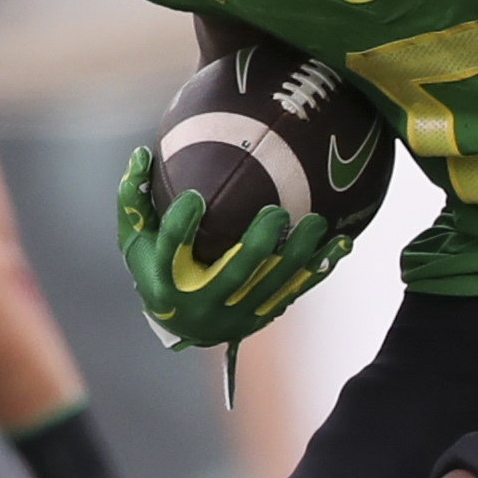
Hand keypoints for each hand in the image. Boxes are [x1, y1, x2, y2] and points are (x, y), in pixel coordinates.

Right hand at [115, 148, 348, 351]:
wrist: (180, 323)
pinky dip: (320, 268)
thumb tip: (141, 153)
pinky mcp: (261, 316)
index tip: (195, 197)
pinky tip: (343, 243)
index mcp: (166, 281)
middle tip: (276, 211)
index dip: (181, 227)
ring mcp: (235, 315)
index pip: (173, 252)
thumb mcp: (137, 239)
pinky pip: (295, 290)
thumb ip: (135, 200)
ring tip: (317, 222)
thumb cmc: (156, 268)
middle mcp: (202, 304)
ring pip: (272, 285)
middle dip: (258, 245)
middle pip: (234, 275)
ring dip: (298, 255)